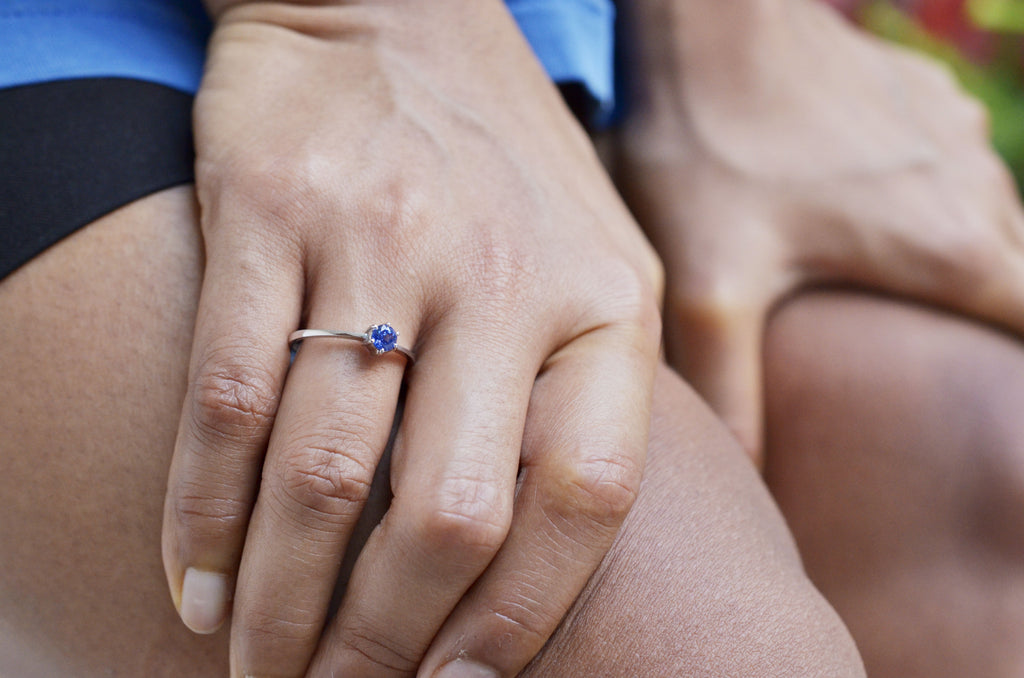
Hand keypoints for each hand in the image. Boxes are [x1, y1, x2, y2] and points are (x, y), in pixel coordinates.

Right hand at [161, 1, 661, 675]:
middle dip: (380, 644)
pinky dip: (202, 513)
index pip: (585, 497)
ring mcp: (381, 243)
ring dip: (283, 603)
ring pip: (322, 475)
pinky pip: (227, 399)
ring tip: (257, 669)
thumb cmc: (501, 165)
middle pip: (446, 514)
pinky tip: (195, 582)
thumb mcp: (595, 259)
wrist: (395, 10)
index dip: (519, 621)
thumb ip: (595, 390)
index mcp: (602, 299)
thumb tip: (566, 548)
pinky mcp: (269, 214)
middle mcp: (500, 277)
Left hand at [617, 0, 1023, 461]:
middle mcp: (973, 188)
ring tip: (896, 298)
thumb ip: (731, 387)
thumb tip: (743, 476)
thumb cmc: (712, 146)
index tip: (997, 404)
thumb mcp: (712, 284)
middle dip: (979, 324)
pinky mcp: (919, 97)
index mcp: (949, 249)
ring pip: (986, 218)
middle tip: (927, 356)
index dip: (1020, 376)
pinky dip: (930, 203)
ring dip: (954, 260)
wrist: (708, 21)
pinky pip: (952, 165)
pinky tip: (867, 216)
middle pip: (1012, 280)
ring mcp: (953, 133)